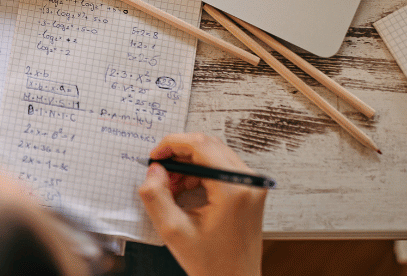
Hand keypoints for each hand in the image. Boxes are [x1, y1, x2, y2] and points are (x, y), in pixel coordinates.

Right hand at [138, 132, 266, 275]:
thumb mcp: (173, 231)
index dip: (172, 144)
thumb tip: (154, 170)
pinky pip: (221, 166)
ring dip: (188, 164)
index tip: (156, 156)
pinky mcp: (249, 189)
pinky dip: (199, 172)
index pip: (201, 145)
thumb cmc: (212, 264)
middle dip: (179, 155)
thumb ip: (156, 196)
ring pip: (214, 154)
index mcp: (233, 189)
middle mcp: (248, 182)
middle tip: (160, 174)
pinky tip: (186, 190)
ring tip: (172, 188)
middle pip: (208, 145)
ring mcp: (252, 184)